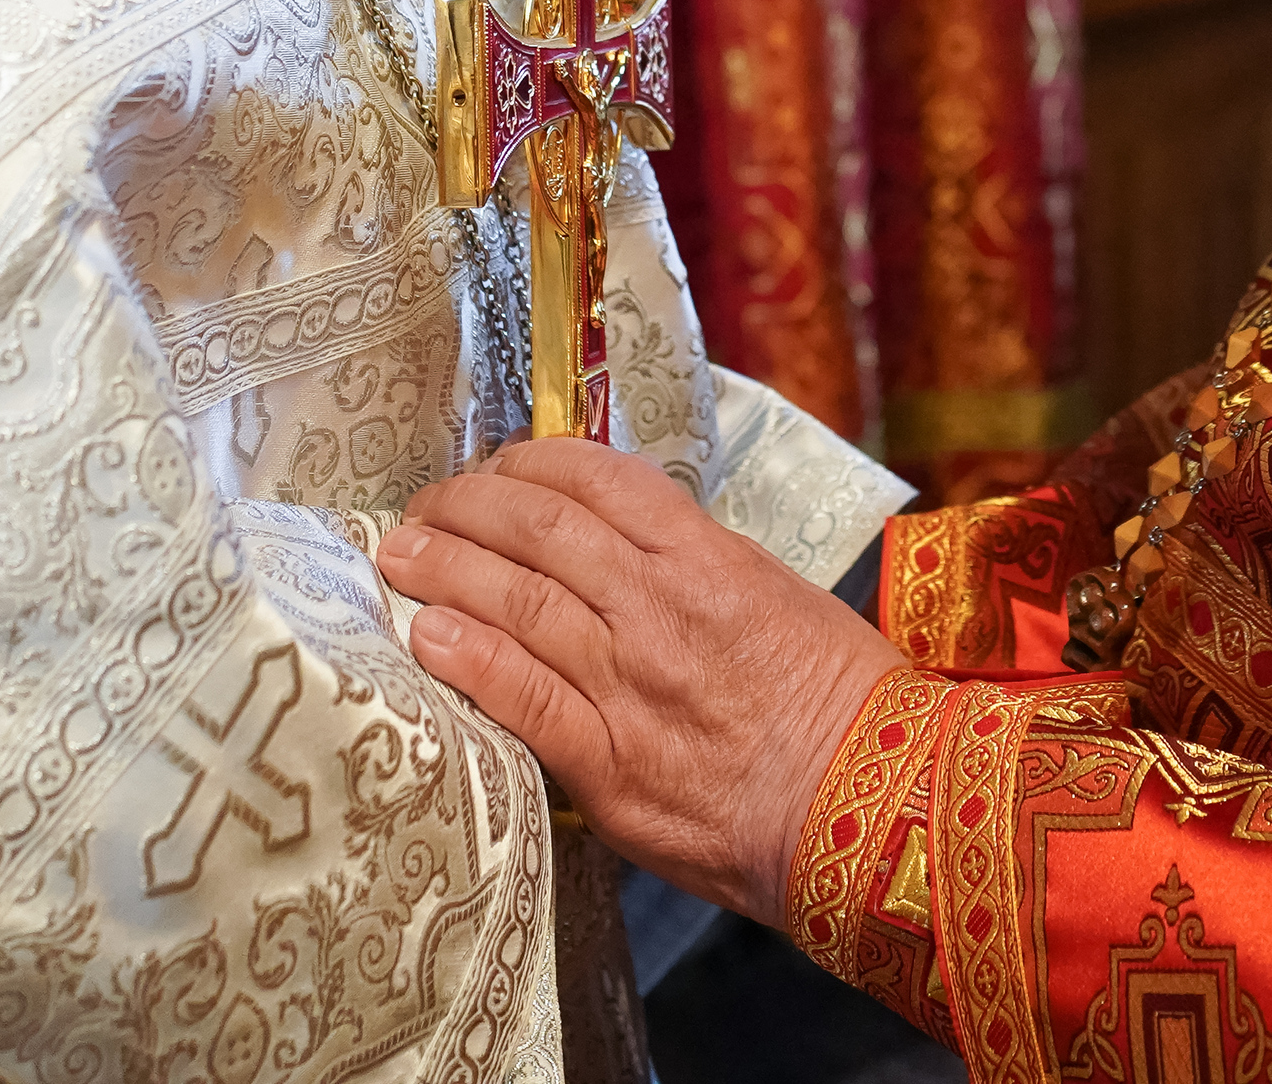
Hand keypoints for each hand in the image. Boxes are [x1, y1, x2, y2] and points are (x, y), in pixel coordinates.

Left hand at [379, 437, 902, 924]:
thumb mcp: (779, 599)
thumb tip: (625, 552)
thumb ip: (699, 571)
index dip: (527, 463)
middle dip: (466, 506)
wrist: (872, 809)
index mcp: (708, 558)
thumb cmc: (844, 706)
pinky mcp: (610, 764)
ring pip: (515, 602)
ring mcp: (630, 683)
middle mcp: (660, 607)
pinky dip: (467, 660)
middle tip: (423, 505)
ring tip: (399, 556)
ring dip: (444, 571)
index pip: (595, 479)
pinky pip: (522, 698)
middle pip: (538, 529)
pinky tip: (426, 638)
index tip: (493, 467)